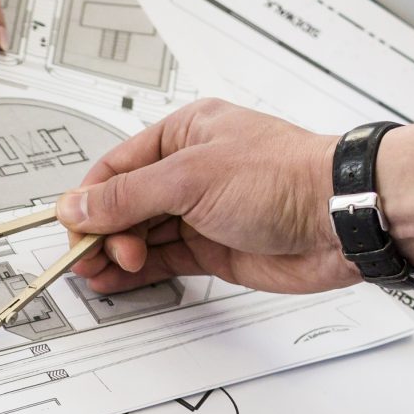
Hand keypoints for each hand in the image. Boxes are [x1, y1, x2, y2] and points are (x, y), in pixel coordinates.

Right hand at [55, 100, 354, 295]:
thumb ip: (129, 196)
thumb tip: (79, 206)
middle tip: (91, 257)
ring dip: (115, 254)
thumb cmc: (285, 177)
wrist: (340, 218)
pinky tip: (117, 280)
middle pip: (125, 203)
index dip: (90, 199)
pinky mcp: (215, 248)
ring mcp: (203, 211)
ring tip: (96, 273)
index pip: (117, 167)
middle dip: (102, 231)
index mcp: (185, 133)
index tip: (73, 229)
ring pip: (142, 234)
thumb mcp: (191, 178)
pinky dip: (138, 271)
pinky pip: (164, 259)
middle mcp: (191, 171)